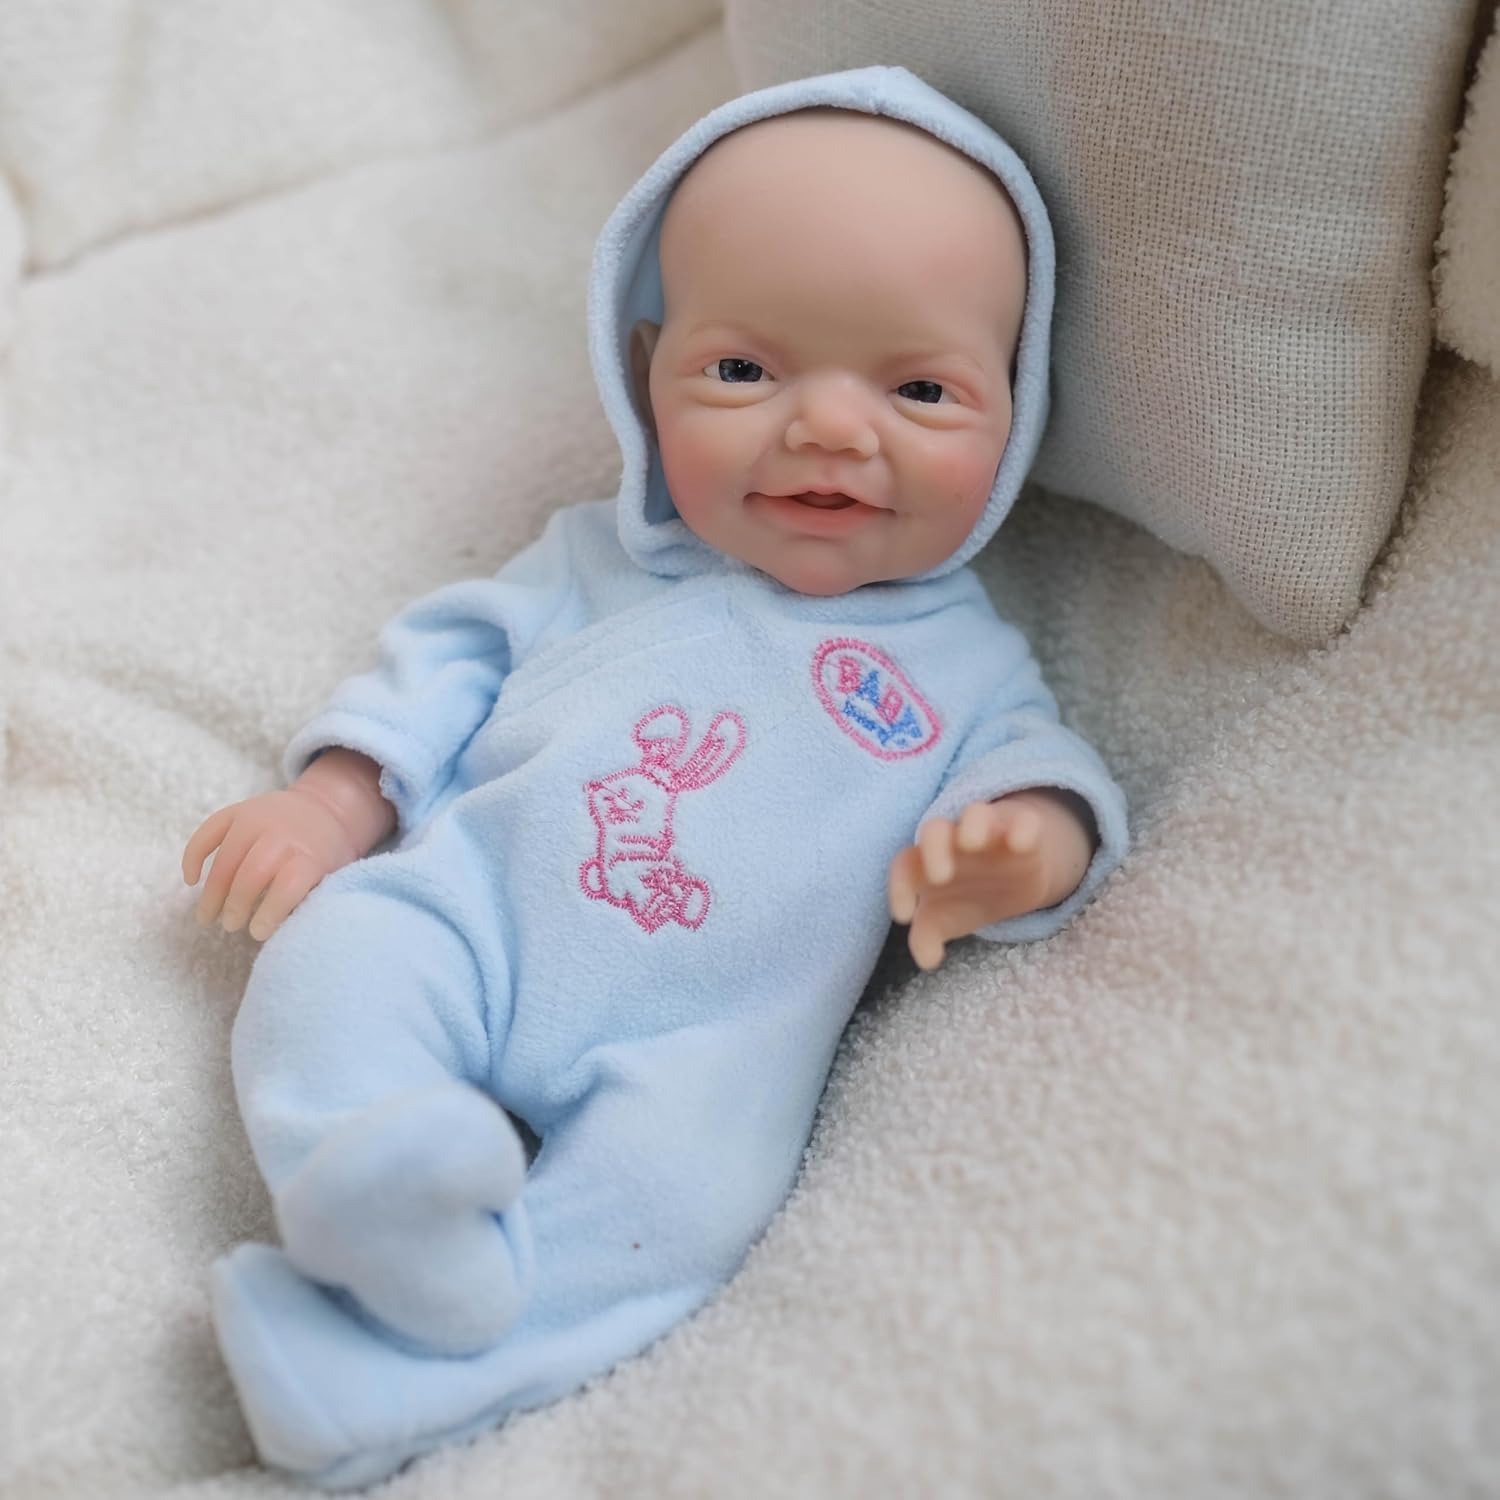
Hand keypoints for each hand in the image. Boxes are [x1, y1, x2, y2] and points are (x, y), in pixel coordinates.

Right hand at [181, 785, 363, 941]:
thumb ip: (307, 898)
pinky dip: (194, 856)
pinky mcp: (236, 810)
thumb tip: (284, 933)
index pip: (288, 885)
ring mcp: (256, 818)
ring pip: (226, 858)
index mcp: (310, 854)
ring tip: (208, 917)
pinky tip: (191, 880)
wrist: (326, 806)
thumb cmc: (327, 852)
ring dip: (213, 891)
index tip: (258, 933)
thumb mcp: (331, 875)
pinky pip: (207, 832)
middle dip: (237, 905)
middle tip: (231, 926)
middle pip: (252, 873)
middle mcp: (282, 834)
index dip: (270, 912)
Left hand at [887, 789, 1094, 970]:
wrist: (1016, 877)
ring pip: (976, 813)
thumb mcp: (947, 919)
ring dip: (972, 825)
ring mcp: (989, 831)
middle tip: (939, 877)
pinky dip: (1022, 827)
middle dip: (935, 849)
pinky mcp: (1023, 830)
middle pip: (935, 830)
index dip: (899, 887)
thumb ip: (928, 936)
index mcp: (928, 860)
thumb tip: (926, 960)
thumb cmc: (970, 895)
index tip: (904, 917)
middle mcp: (954, 840)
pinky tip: (1020, 844)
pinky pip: (1023, 819)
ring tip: (972, 844)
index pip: (905, 864)